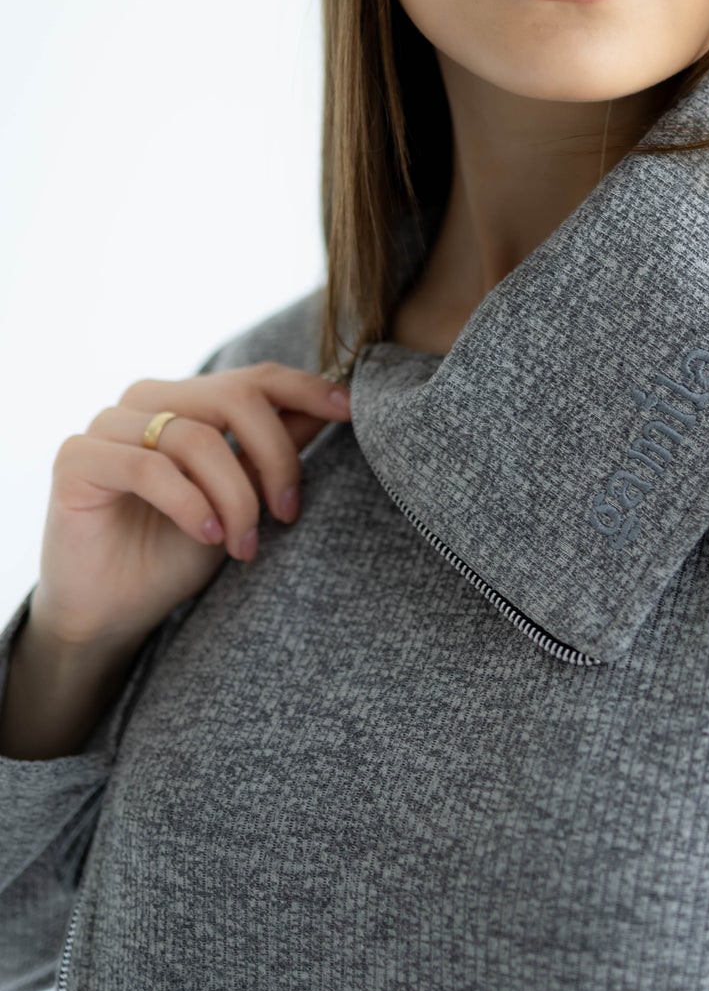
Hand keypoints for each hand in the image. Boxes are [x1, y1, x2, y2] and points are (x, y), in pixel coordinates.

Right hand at [30, 362, 351, 649]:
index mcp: (185, 399)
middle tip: (289, 512)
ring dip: (235, 496)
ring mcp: (106, 425)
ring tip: (244, 544)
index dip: (307, 389)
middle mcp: (144, 399)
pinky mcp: (75, 459)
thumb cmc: (177, 552)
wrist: (110, 613)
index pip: (255, 378)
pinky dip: (189, 504)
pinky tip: (206, 535)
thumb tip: (334, 403)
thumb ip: (275, 449)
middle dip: (276, 456)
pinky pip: (149, 468)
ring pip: (197, 438)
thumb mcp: (242, 497)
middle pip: (234, 398)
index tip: (351, 411)